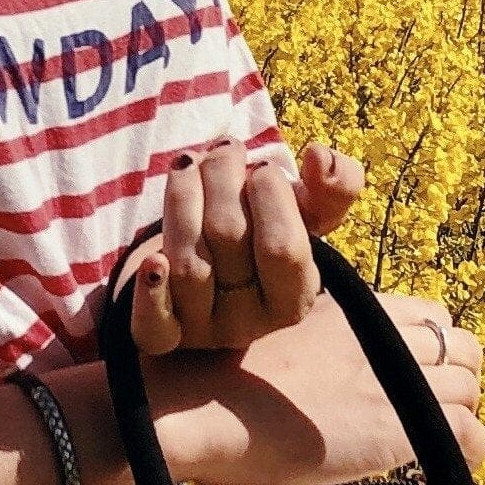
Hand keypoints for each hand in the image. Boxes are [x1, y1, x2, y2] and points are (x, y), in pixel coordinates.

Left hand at [126, 138, 365, 355]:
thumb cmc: (264, 233)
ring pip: (186, 263)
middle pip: (228, 238)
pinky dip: (151, 293)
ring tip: (189, 163)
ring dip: (182, 197)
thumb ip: (333, 186)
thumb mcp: (306, 212)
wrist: (210, 266)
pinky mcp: (160, 335)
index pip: (283, 248)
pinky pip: (152, 327)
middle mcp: (249, 323)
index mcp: (294, 299)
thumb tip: (319, 156)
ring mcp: (202, 332)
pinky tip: (153, 261)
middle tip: (224, 149)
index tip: (262, 168)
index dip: (269, 194)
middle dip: (222, 177)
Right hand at [145, 280, 484, 484]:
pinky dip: (467, 450)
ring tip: (432, 437)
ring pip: (471, 387)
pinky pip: (469, 435)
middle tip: (427, 407)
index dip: (430, 345)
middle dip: (454, 374)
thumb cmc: (217, 371)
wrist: (198, 405)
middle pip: (462, 345)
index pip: (432, 314)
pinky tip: (443, 464)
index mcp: (359, 307)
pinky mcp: (397, 430)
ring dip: (458, 411)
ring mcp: (396, 382)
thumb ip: (317, 329)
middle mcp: (386, 337)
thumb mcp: (275, 323)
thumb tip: (320, 349)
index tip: (413, 372)